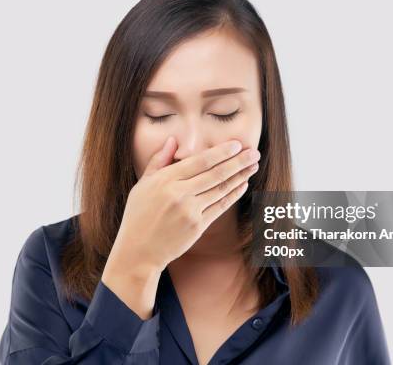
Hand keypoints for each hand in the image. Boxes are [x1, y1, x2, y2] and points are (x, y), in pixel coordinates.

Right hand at [108, 136, 259, 274]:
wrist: (138, 251)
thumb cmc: (138, 215)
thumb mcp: (142, 184)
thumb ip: (159, 161)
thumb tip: (173, 140)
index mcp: (165, 180)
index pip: (200, 161)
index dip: (221, 152)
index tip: (237, 144)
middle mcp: (179, 194)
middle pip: (216, 173)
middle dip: (238, 161)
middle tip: (254, 152)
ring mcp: (190, 211)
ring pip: (221, 189)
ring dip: (240, 176)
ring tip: (253, 166)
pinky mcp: (197, 226)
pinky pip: (220, 206)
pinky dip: (233, 195)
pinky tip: (243, 185)